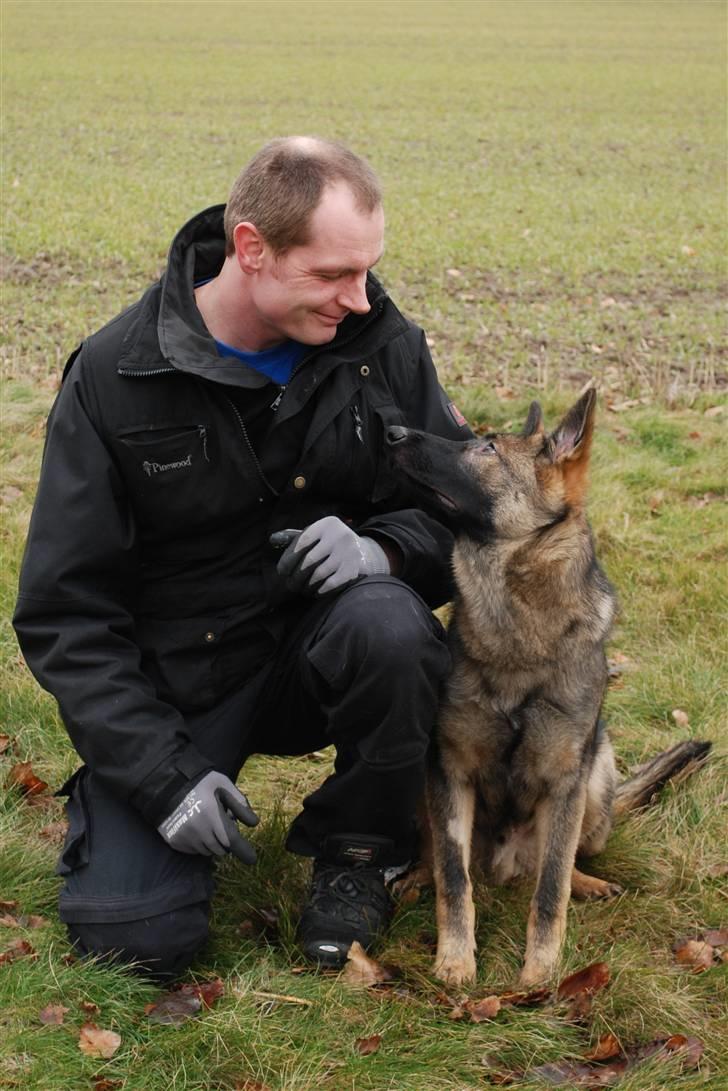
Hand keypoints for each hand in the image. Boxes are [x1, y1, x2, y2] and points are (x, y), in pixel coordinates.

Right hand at [157, 771, 258, 863]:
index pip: (231, 840)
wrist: (167, 785)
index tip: (252, 859)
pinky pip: (193, 851)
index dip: (243, 851)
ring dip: (212, 844)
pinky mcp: (175, 842)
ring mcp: (184, 837)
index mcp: (211, 814)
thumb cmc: (200, 783)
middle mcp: (197, 829)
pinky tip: (195, 828)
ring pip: (206, 852)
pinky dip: (198, 844)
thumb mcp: (222, 785)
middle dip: (225, 842)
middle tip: (222, 827)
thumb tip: (254, 823)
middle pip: (220, 849)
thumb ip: (239, 803)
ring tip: (207, 826)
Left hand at [272, 516, 389, 595]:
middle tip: (290, 585)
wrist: (363, 553)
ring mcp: (349, 553)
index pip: (302, 541)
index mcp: (327, 524)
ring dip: (306, 586)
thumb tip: (272, 540)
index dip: (288, 558)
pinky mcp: (354, 569)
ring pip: (319, 574)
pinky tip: (315, 593)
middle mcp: (340, 536)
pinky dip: (319, 591)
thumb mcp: (316, 534)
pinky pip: (330, 584)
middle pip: (309, 561)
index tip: (282, 572)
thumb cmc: (330, 544)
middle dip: (296, 576)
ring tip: (301, 589)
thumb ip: (294, 536)